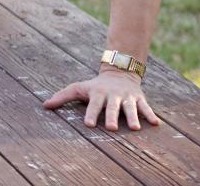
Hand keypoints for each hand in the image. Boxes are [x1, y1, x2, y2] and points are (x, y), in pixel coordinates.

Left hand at [43, 68, 160, 130]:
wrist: (118, 72)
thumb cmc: (94, 86)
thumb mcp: (78, 88)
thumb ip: (62, 97)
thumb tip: (44, 106)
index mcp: (97, 94)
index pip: (93, 105)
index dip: (91, 114)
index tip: (89, 124)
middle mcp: (112, 96)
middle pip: (112, 107)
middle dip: (111, 117)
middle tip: (111, 128)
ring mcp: (126, 97)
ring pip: (130, 108)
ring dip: (132, 117)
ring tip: (134, 128)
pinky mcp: (139, 99)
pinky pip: (146, 107)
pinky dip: (150, 115)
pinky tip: (156, 124)